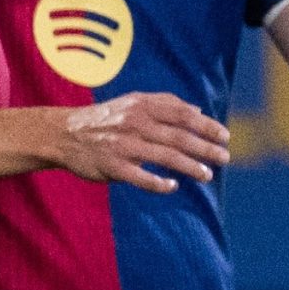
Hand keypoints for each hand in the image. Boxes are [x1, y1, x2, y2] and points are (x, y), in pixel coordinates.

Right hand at [54, 91, 230, 191]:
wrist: (63, 133)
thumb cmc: (105, 119)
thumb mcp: (133, 102)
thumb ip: (166, 104)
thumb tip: (199, 111)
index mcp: (142, 106)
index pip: (182, 114)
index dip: (206, 126)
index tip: (225, 136)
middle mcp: (135, 123)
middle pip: (178, 136)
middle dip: (205, 148)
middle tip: (225, 158)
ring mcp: (123, 145)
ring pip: (164, 156)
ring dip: (189, 166)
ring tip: (207, 175)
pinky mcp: (111, 165)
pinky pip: (139, 177)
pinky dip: (158, 183)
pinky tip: (173, 187)